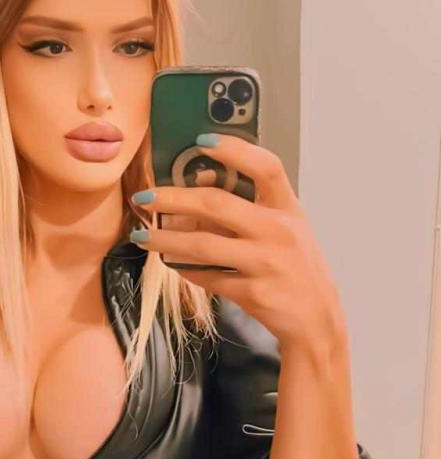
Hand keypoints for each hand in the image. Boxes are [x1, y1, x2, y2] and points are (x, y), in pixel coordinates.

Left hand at [130, 133, 344, 347]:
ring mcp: (266, 264)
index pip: (266, 167)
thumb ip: (250, 211)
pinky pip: (208, 276)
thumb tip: (196, 193)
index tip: (202, 140)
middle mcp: (278, 232)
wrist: (316, 318)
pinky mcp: (252, 293)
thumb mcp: (286, 230)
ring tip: (142, 235)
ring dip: (165, 238)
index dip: (235, 150)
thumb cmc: (297, 268)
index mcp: (288, 209)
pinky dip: (186, 269)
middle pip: (217, 204)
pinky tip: (173, 262)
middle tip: (145, 196)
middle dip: (172, 198)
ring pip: (202, 245)